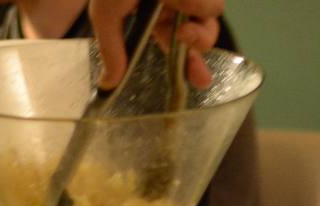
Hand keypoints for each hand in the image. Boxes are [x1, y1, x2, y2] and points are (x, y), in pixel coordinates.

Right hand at [89, 0, 223, 89]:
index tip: (200, 80)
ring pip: (211, 10)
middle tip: (187, 34)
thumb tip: (108, 84)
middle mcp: (178, 2)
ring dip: (194, 5)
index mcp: (156, 15)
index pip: (177, 45)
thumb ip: (112, 48)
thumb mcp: (107, 11)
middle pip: (202, 33)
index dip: (188, 64)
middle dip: (198, 38)